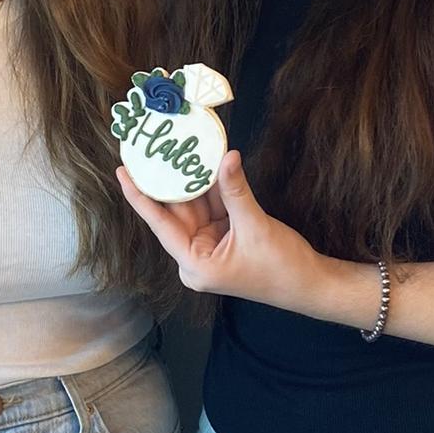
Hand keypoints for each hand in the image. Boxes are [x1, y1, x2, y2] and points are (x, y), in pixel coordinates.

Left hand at [116, 149, 315, 307]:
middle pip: (176, 211)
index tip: (122, 172)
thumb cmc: (281, 268)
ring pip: (196, 205)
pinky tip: (205, 161)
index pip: (160, 223)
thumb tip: (226, 156)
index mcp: (194, 264)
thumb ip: (235, 191)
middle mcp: (196, 256)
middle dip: (168, 181)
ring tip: (177, 147)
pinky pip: (213, 206)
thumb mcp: (254, 226)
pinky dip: (213, 187)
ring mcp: (211, 245)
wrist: (311, 284)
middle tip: (153, 149)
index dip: (140, 196)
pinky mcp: (225, 236)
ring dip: (192, 180)